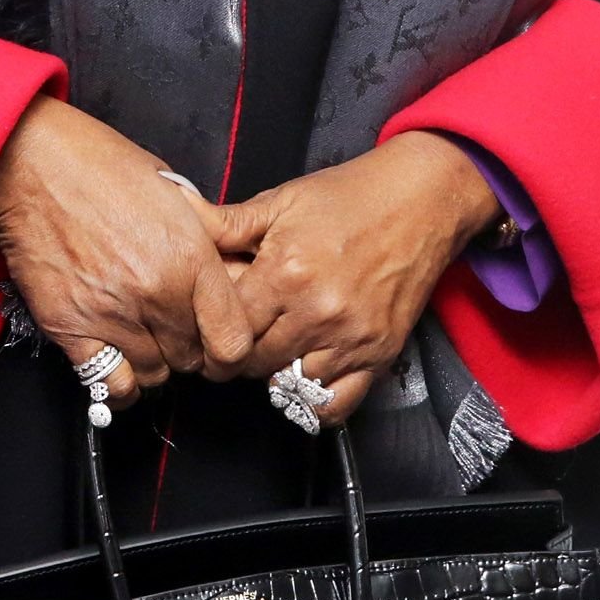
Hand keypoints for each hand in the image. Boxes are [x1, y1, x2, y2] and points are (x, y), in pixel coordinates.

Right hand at [0, 99, 257, 411]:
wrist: (31, 159)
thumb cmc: (102, 164)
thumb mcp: (174, 191)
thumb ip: (206, 239)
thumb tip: (228, 271)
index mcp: (190, 257)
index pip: (232, 341)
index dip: (230, 347)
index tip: (218, 337)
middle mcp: (156, 294)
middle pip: (193, 361)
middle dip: (190, 347)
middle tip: (175, 325)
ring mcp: (111, 314)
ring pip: (154, 375)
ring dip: (155, 361)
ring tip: (144, 335)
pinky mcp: (68, 327)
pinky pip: (106, 384)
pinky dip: (117, 380)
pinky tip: (117, 360)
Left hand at [210, 131, 500, 424]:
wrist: (421, 199)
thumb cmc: (350, 195)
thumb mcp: (282, 200)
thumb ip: (227, 222)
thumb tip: (178, 214)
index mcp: (285, 271)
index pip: (227, 327)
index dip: (211, 327)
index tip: (210, 324)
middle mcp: (317, 311)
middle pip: (253, 362)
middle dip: (237, 352)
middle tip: (238, 337)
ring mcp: (351, 338)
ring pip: (288, 385)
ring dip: (273, 372)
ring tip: (274, 347)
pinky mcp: (379, 354)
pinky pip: (334, 404)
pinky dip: (314, 399)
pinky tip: (305, 372)